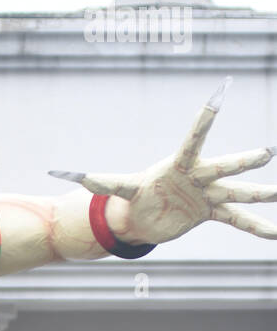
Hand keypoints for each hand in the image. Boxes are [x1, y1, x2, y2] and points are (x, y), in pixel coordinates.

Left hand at [52, 79, 276, 245]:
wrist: (145, 216)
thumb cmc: (136, 195)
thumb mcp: (122, 188)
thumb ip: (104, 182)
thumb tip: (73, 176)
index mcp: (179, 164)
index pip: (193, 140)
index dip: (204, 121)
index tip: (218, 97)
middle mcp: (199, 176)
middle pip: (224, 166)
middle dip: (243, 162)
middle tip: (266, 153)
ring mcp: (208, 194)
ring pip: (237, 193)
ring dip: (259, 194)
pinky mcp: (211, 213)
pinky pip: (237, 221)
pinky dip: (255, 227)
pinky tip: (274, 233)